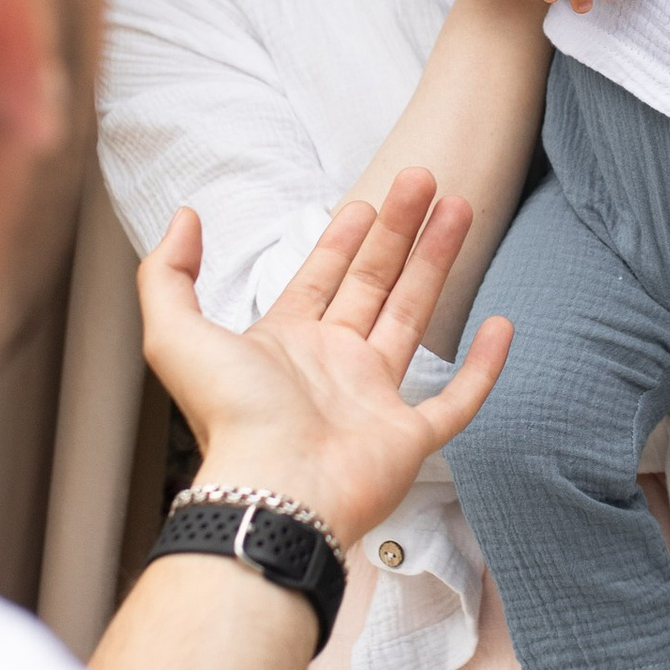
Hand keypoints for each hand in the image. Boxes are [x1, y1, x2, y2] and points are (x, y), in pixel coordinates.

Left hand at [138, 171, 510, 549]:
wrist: (276, 489)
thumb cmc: (231, 420)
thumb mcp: (176, 334)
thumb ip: (169, 273)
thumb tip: (185, 219)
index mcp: (285, 344)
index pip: (322, 277)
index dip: (344, 238)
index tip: (368, 201)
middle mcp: (332, 367)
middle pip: (375, 283)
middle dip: (399, 231)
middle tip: (423, 180)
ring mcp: (373, 402)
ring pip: (415, 318)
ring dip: (437, 263)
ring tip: (459, 210)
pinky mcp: (408, 439)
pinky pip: (457, 400)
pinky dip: (482, 367)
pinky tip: (500, 325)